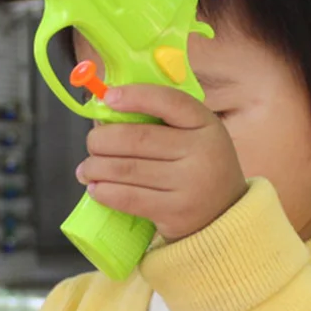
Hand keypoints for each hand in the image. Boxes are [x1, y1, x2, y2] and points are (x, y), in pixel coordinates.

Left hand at [75, 84, 247, 241]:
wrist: (224, 214)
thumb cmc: (198, 167)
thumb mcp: (195, 137)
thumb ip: (162, 122)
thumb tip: (106, 116)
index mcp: (206, 124)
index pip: (169, 102)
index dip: (136, 96)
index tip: (109, 97)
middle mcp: (201, 152)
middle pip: (137, 139)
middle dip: (103, 139)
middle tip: (91, 143)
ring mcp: (189, 184)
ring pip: (127, 169)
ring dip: (96, 167)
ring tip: (85, 169)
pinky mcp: (175, 212)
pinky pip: (129, 198)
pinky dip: (105, 192)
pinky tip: (95, 188)